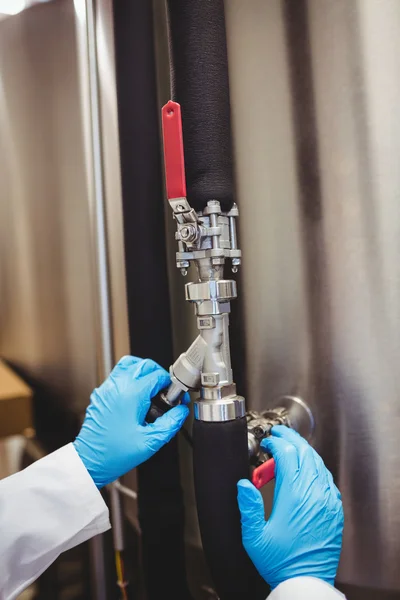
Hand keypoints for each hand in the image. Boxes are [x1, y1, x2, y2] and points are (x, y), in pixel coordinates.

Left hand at [73, 356, 188, 487]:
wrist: (90, 462)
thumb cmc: (114, 454)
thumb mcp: (150, 442)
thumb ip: (171, 423)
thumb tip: (181, 412)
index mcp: (131, 395)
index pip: (157, 375)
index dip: (171, 384)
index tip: (175, 396)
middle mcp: (117, 386)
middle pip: (144, 364)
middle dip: (158, 375)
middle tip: (165, 391)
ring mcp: (107, 388)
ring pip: (129, 365)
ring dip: (143, 372)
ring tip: (151, 389)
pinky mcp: (101, 394)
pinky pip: (118, 375)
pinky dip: (130, 379)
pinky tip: (136, 397)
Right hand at [237, 426, 342, 589]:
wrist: (306, 582)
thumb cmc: (281, 562)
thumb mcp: (254, 536)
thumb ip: (247, 506)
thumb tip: (243, 483)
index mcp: (293, 495)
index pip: (287, 454)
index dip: (276, 442)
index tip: (268, 441)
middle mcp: (313, 493)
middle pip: (305, 452)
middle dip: (291, 438)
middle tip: (280, 433)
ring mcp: (327, 501)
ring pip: (318, 463)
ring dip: (304, 451)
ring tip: (291, 446)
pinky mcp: (334, 510)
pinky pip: (327, 479)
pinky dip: (316, 467)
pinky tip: (307, 470)